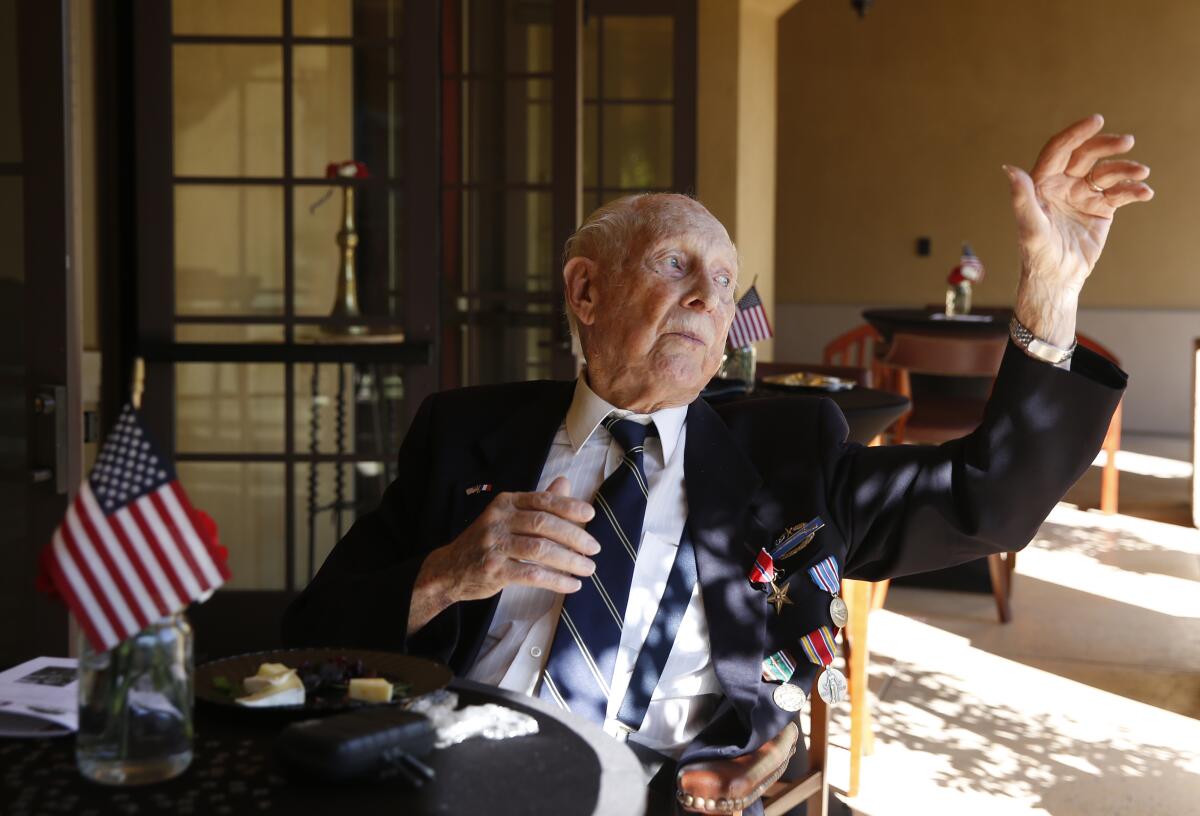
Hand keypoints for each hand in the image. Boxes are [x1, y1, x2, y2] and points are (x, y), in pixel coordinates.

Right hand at [407, 477, 597, 633]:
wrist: (449, 569)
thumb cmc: (486, 541)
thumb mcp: (508, 516)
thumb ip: (537, 502)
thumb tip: (565, 482)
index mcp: (505, 502)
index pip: (542, 500)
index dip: (569, 506)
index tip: (590, 515)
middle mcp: (498, 520)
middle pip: (544, 524)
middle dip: (574, 536)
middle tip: (594, 548)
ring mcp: (494, 545)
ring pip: (540, 549)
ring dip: (569, 560)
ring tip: (588, 568)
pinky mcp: (493, 570)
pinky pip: (531, 574)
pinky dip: (555, 580)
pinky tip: (571, 585)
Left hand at [1005, 114, 1153, 346]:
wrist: (1056, 279)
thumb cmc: (1037, 254)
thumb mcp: (1029, 226)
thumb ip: (1022, 197)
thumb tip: (1009, 169)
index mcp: (1042, 183)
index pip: (1060, 150)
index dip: (1076, 133)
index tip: (1096, 120)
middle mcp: (1063, 184)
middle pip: (1086, 155)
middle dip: (1106, 146)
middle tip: (1127, 142)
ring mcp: (1083, 195)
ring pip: (1107, 172)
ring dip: (1125, 169)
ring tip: (1141, 173)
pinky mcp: (1101, 209)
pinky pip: (1119, 194)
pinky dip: (1133, 191)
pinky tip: (1144, 193)